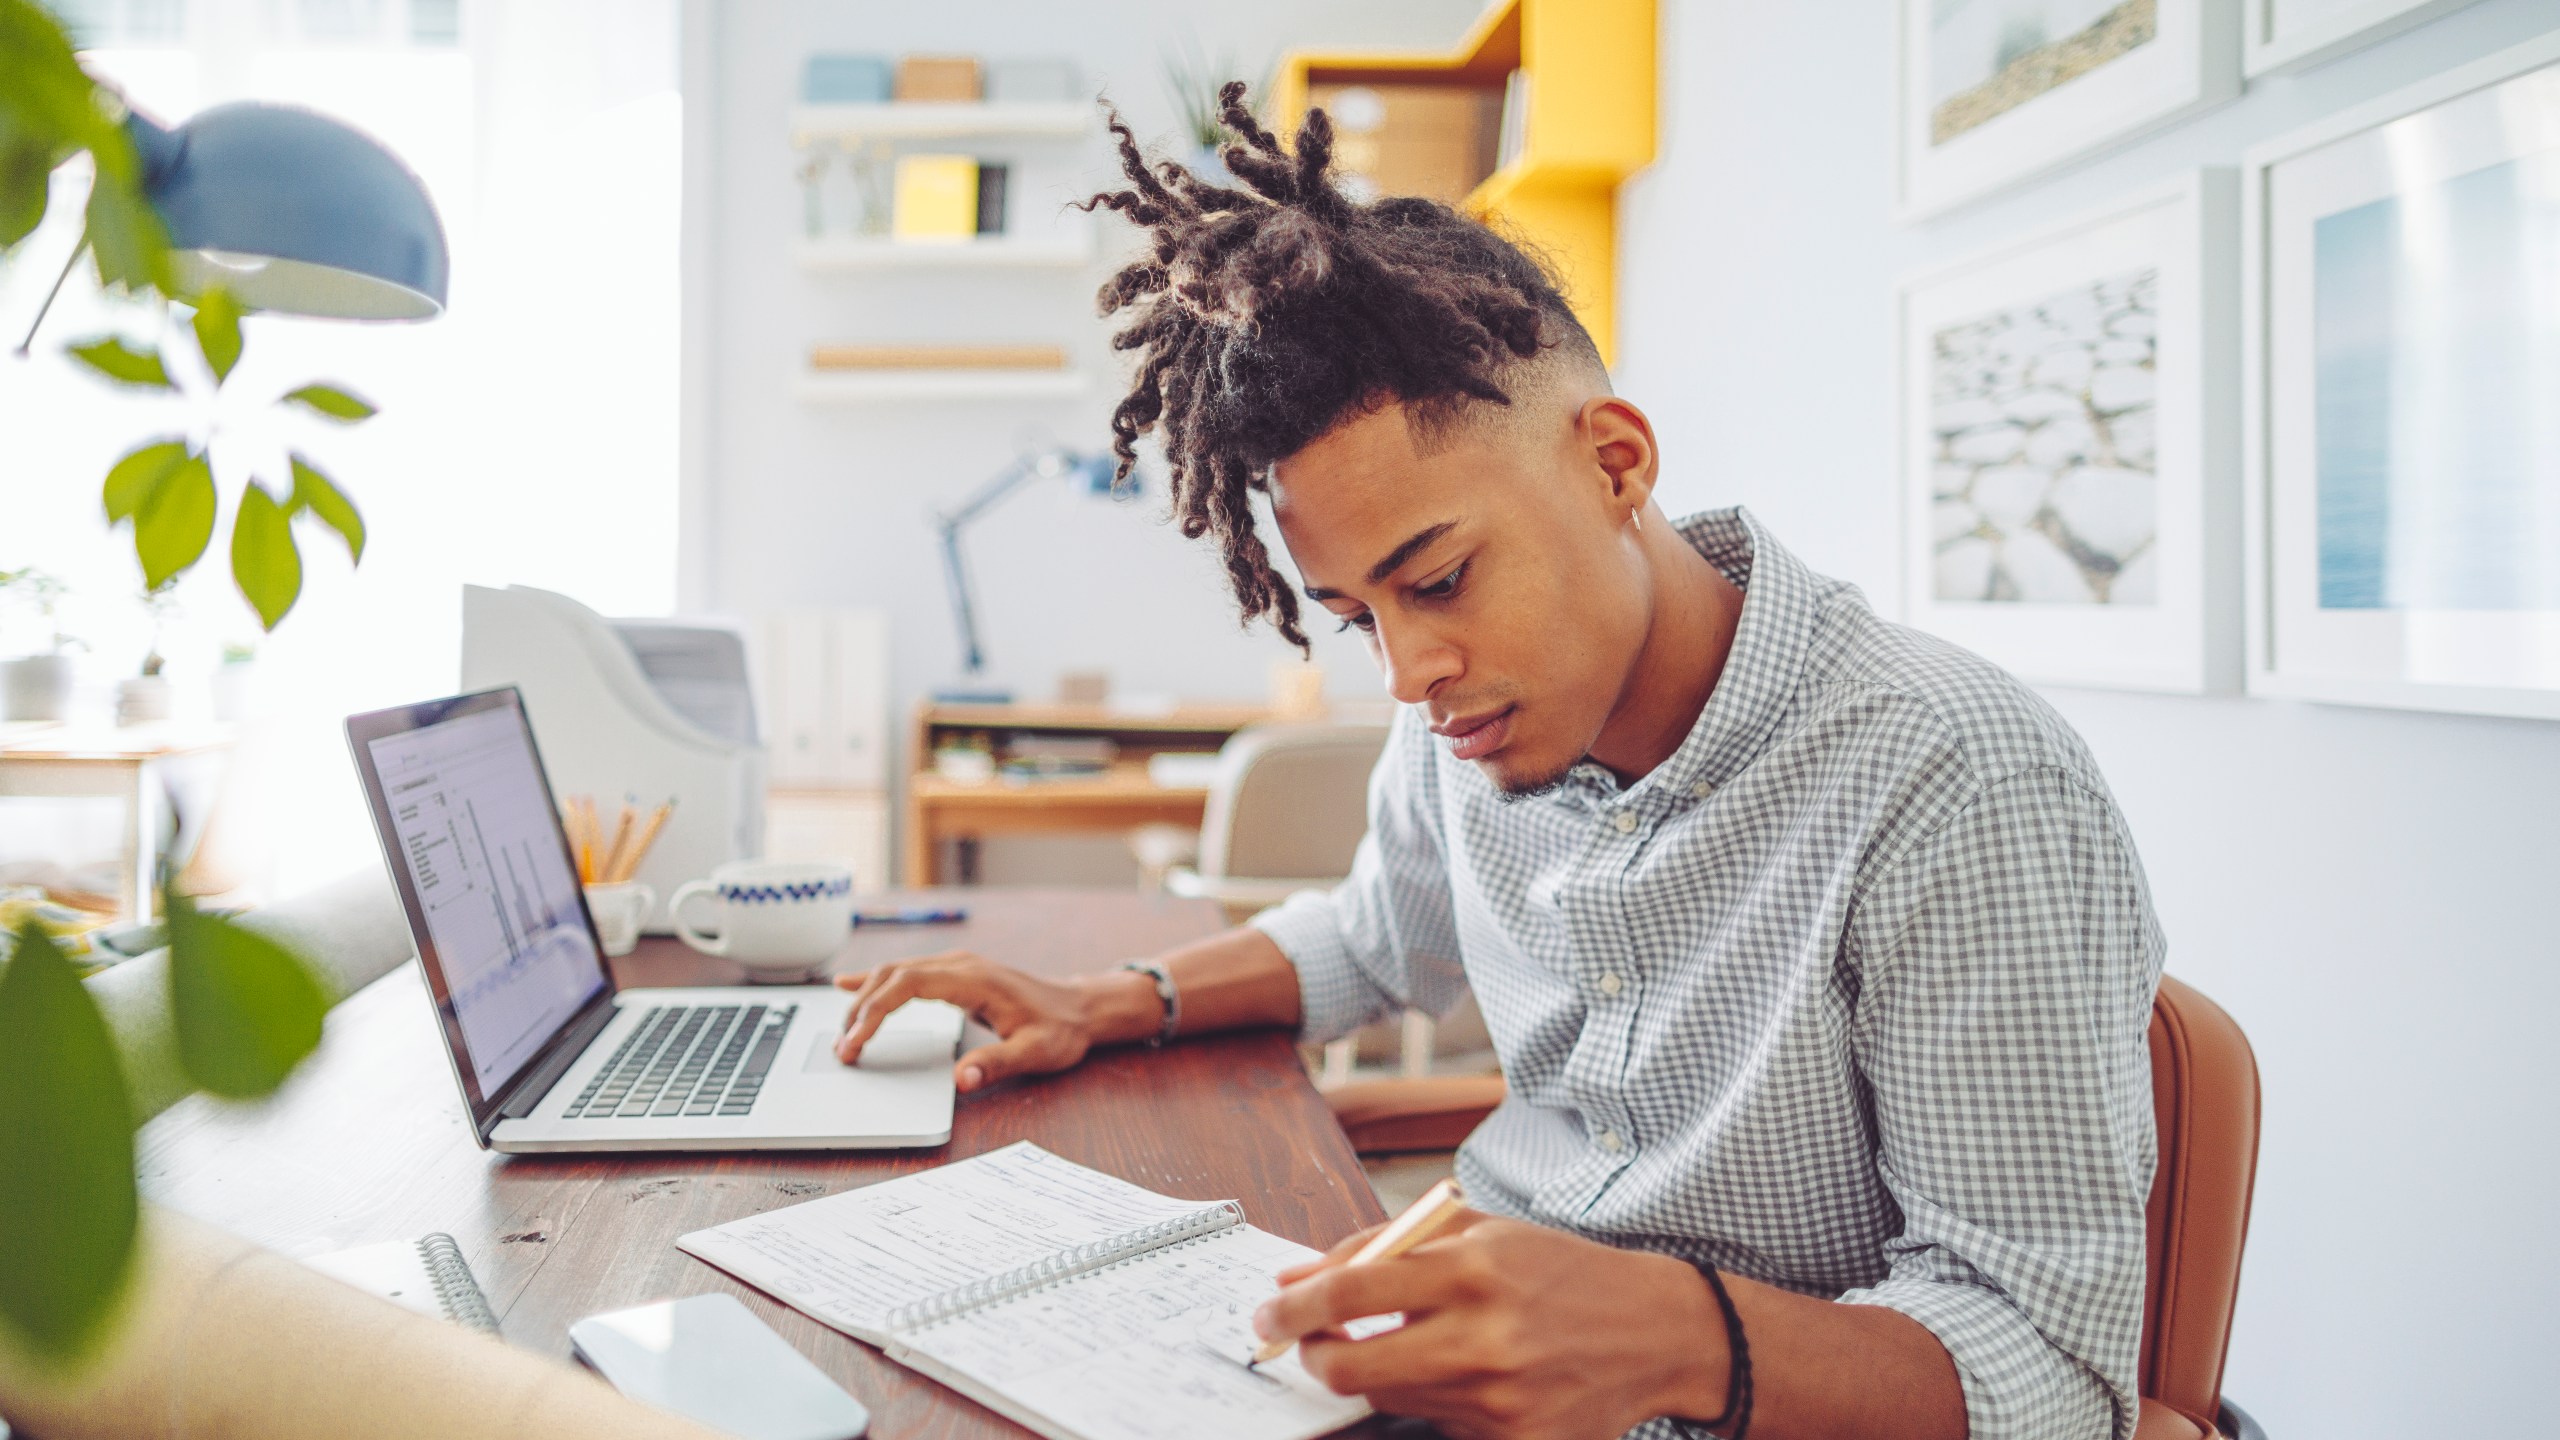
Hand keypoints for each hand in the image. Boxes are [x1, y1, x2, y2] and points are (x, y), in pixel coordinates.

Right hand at [832, 951, 1154, 1091]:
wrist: (1080, 1008)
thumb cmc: (1060, 1030)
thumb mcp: (1035, 1052)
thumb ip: (997, 1064)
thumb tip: (961, 1080)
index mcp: (974, 979)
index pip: (908, 984)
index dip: (875, 1010)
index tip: (856, 1041)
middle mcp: (961, 964)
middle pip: (893, 975)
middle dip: (861, 1009)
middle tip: (842, 1049)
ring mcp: (957, 965)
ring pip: (895, 971)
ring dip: (865, 998)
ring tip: (843, 1034)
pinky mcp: (956, 974)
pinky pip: (907, 973)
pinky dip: (876, 982)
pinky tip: (849, 986)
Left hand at [1254, 1211, 1728, 1439]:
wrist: (1656, 1330)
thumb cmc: (1559, 1272)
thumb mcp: (1477, 1233)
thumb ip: (1382, 1248)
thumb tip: (1296, 1279)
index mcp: (1472, 1270)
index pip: (1350, 1289)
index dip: (1294, 1308)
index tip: (1267, 1314)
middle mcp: (1483, 1338)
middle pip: (1352, 1367)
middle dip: (1315, 1358)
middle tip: (1311, 1344)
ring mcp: (1499, 1401)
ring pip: (1389, 1398)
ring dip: (1378, 1374)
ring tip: (1415, 1344)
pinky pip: (1437, 1425)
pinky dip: (1433, 1401)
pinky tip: (1468, 1377)